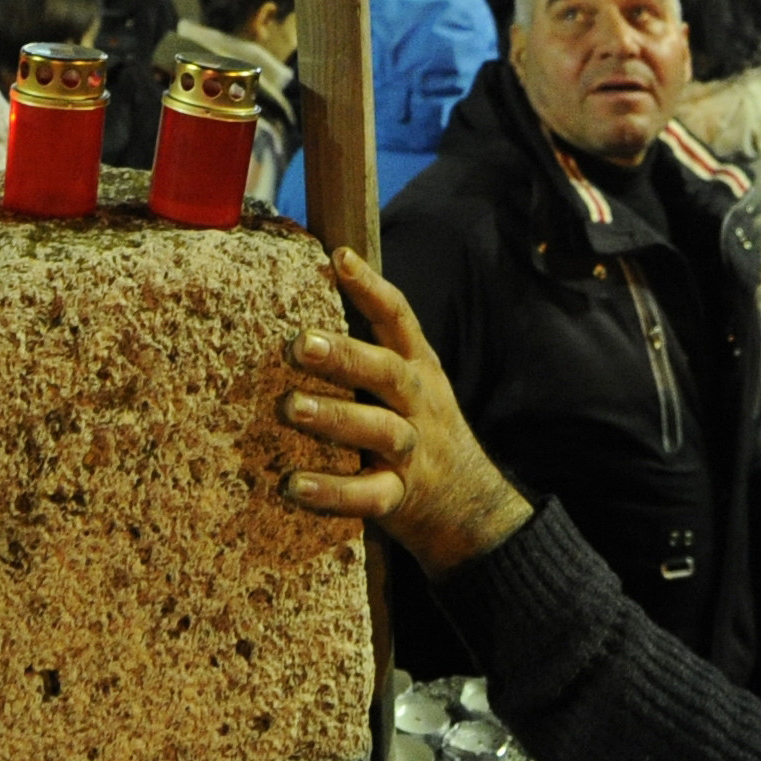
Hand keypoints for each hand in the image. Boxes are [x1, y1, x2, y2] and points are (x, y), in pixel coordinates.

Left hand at [282, 250, 535, 577]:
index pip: (399, 319)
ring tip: (292, 406)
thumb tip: (307, 301)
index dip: (372, 287)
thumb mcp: (409, 381)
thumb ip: (369, 349)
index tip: (340, 258)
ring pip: (380, 430)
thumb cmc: (418, 426)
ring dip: (336, 417)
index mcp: (417, 368)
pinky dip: (332, 492)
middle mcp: (418, 404)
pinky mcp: (399, 497)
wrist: (468, 503)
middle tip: (300, 343)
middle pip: (387, 373)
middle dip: (346, 356)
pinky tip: (293, 485)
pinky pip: (367, 495)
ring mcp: (411, 452)